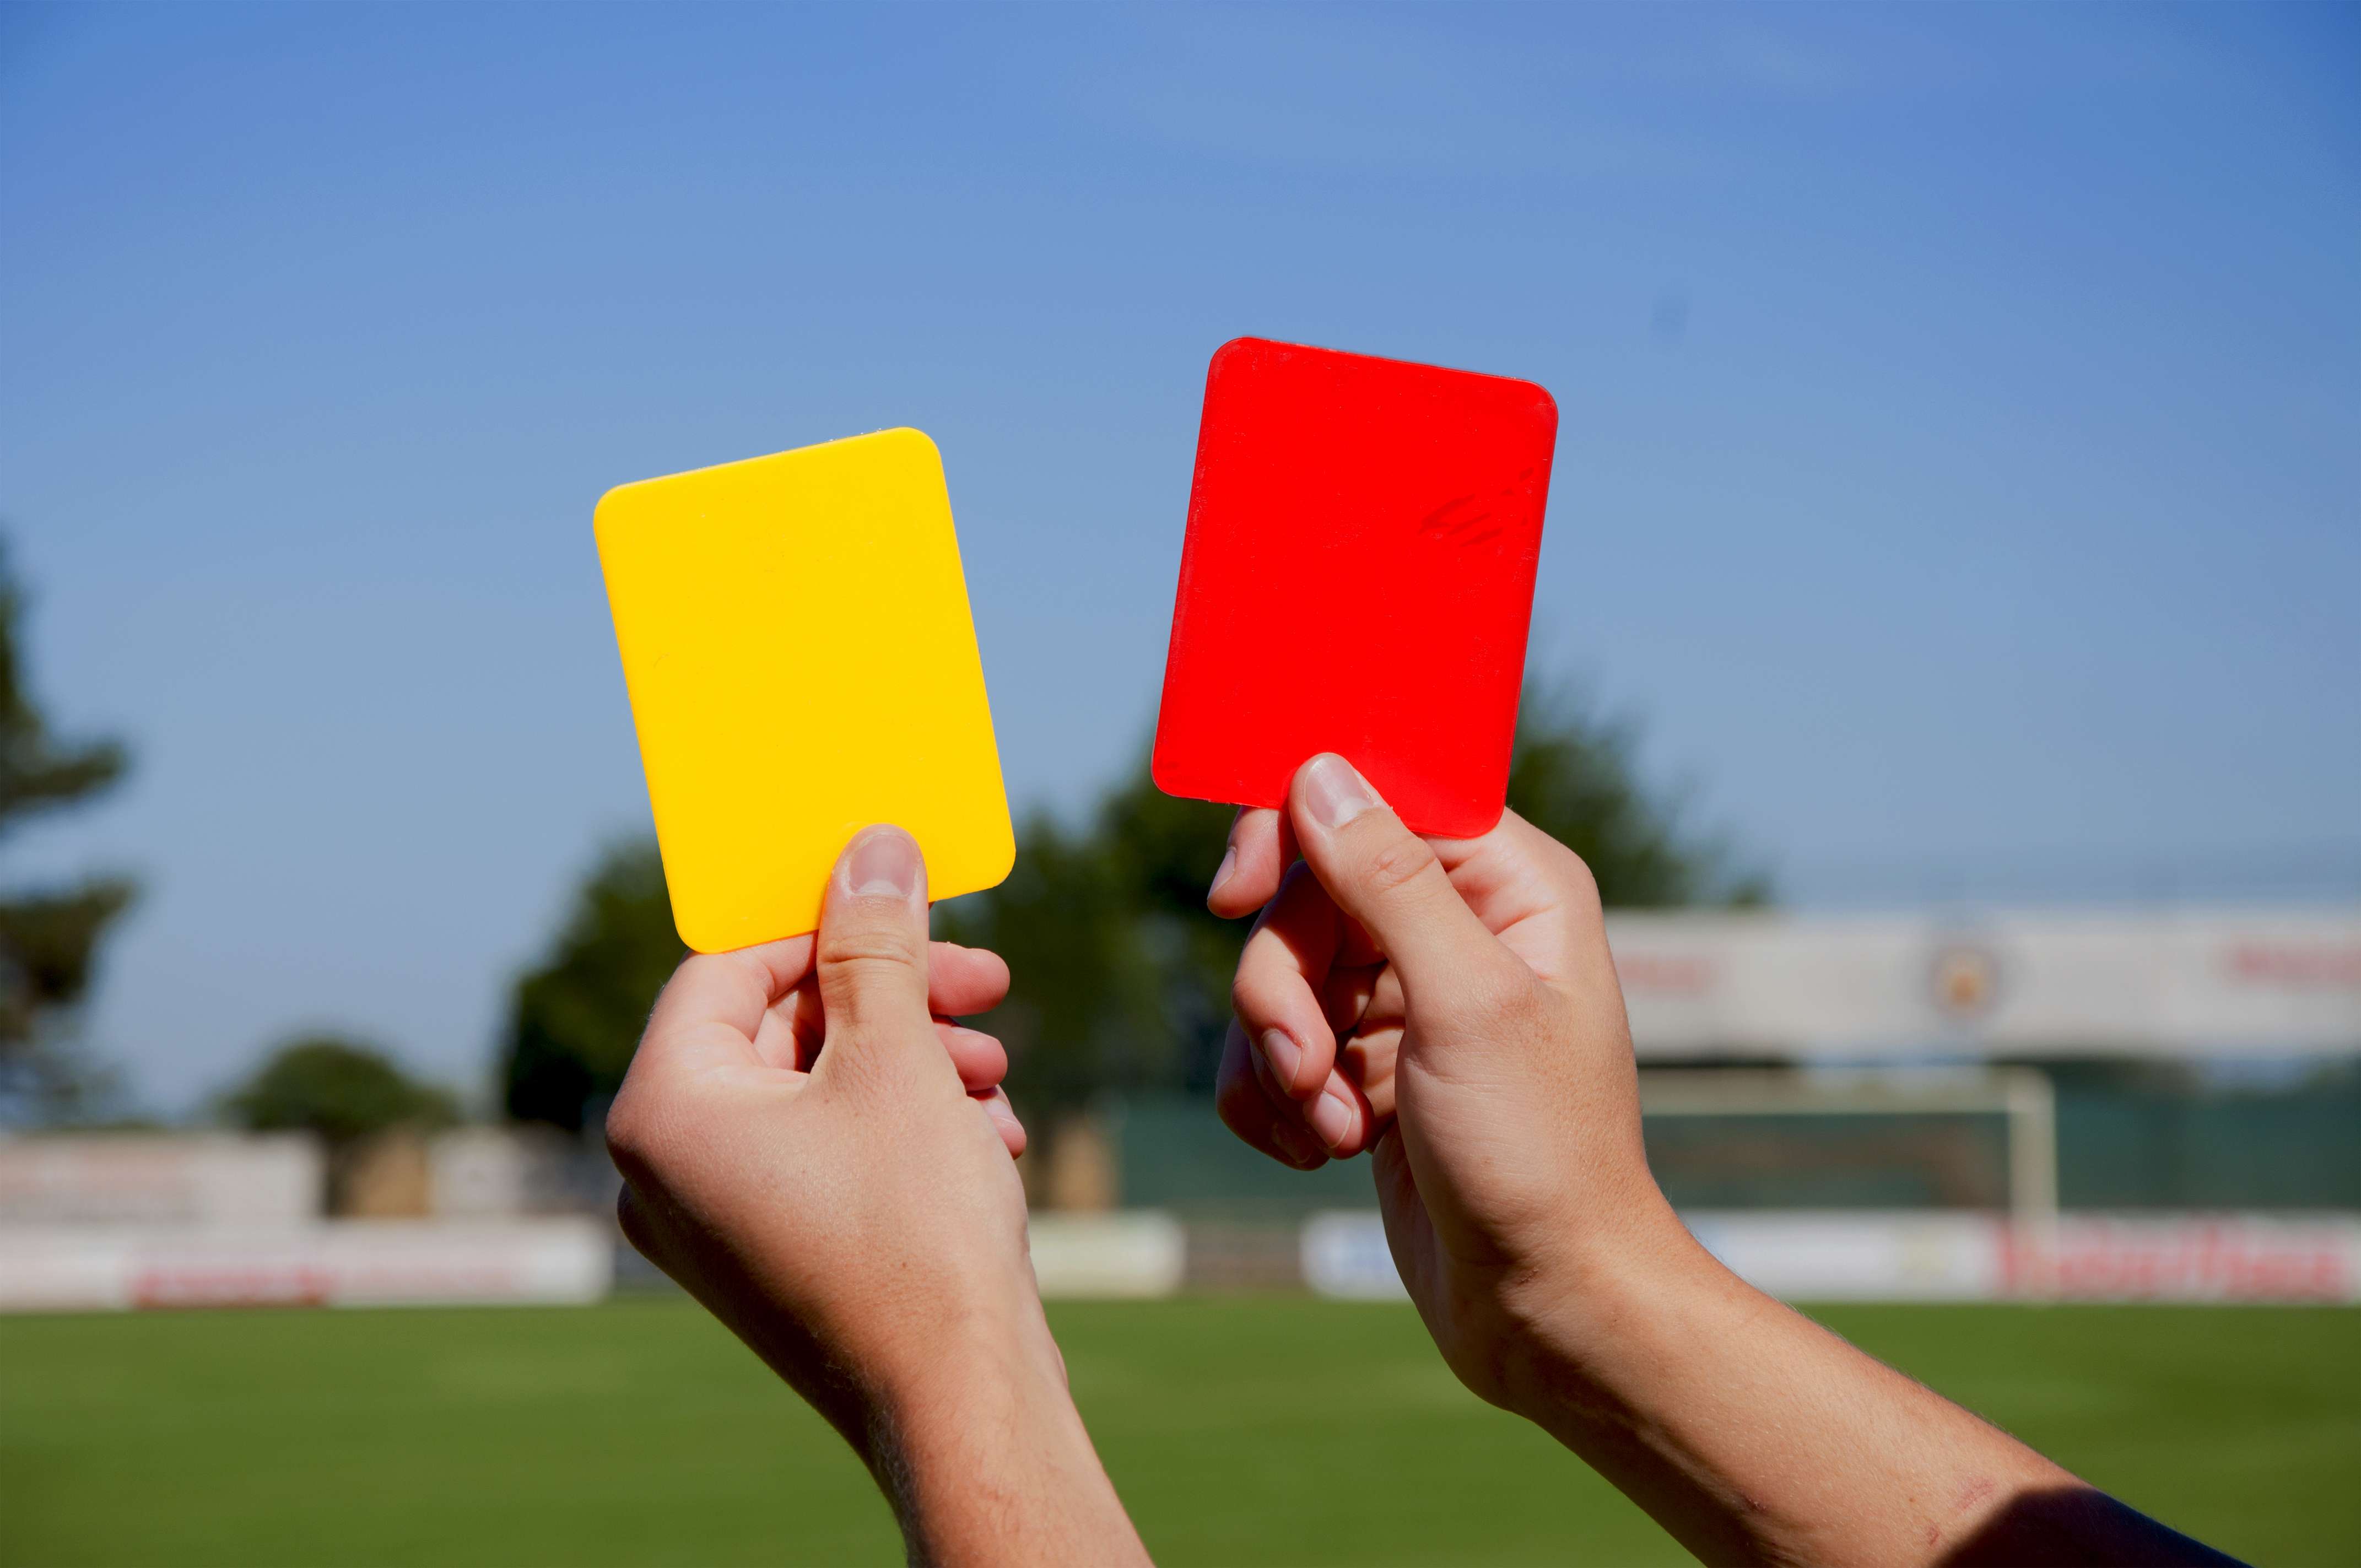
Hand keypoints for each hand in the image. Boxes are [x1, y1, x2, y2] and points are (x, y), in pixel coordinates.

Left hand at [606, 826, 1145, 1565]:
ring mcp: (716, 1226)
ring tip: (996, 1077)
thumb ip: (875, 941)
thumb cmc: (915, 1231)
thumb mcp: (898, 1055)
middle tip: (984, 981)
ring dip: (915, 1063)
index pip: (729, 967)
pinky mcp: (772, 1260)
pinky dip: (904, 1128)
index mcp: (662, 1111)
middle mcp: (665, 1172)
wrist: (960, 1403)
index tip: (910, 906)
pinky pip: (827, 1156)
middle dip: (894, 998)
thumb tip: (871, 847)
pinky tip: (987, 1137)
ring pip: (817, 1093)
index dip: (826, 924)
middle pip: (780, 1028)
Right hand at [1210, 757, 2234, 1567]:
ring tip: (1335, 1131)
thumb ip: (1389, 879)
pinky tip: (1324, 1152)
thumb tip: (1319, 771)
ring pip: (1277, 976)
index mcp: (1509, 884)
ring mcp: (1407, 998)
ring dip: (1281, 1059)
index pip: (1370, 799)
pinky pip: (1273, 1046)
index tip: (1238, 897)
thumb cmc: (1538, 1156)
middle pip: (1305, 896)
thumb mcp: (1466, 1004)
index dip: (1289, 833)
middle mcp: (1458, 926)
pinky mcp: (1367, 1065)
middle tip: (1308, 1071)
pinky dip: (1278, 1101)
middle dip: (1282, 991)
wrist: (1543, 1303)